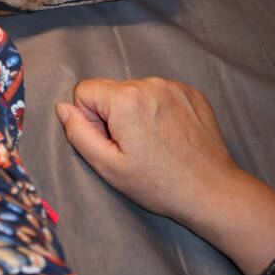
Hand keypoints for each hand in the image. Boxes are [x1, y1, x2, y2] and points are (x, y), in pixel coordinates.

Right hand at [55, 77, 241, 232]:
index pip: (84, 91)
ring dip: (137, 112)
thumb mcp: (108, 167)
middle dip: (113, 115)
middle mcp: (150, 83)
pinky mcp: (192, 92)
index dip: (90, 119)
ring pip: (136, 92)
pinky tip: (171, 136)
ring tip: (155, 144)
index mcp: (126, 99)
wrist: (212, 191)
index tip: (111, 142)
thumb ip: (78, 134)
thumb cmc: (159, 184)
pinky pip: (160, 94)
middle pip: (111, 91)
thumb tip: (62, 108)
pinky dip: (159, 111)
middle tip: (134, 148)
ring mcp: (174, 86)